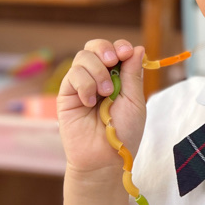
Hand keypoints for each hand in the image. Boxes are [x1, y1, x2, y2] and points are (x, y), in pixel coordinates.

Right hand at [57, 39, 145, 176]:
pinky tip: (90, 103)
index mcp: (117, 77)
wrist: (104, 158)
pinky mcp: (66, 94)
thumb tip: (137, 48)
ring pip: (82, 57)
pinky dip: (84, 85)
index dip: (120, 46)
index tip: (127, 52)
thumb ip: (133, 74)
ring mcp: (81, 85)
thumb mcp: (134, 101)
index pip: (115, 50)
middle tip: (113, 61)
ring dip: (97, 71)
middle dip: (104, 49)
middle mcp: (98, 77)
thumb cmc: (123, 133)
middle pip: (94, 47)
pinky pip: (72, 75)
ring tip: (105, 93)